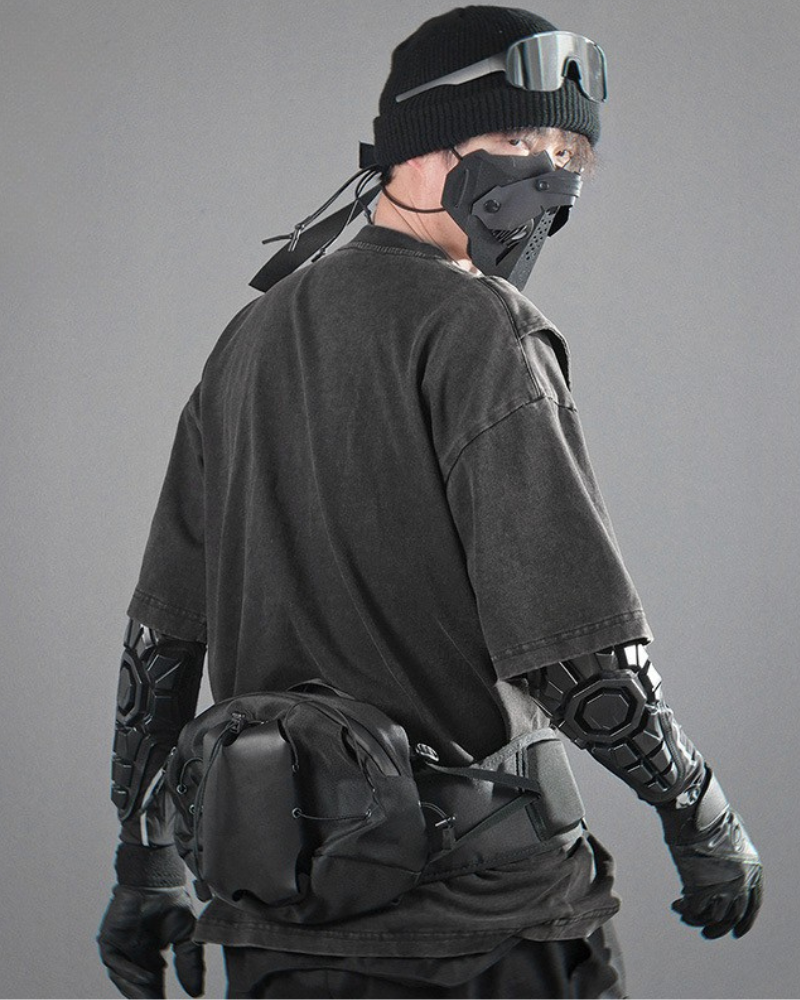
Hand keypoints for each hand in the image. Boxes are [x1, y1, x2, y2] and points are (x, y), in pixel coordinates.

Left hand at [98, 884, 204, 998]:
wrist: (158, 878)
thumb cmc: (171, 901)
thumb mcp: (187, 936)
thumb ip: (190, 963)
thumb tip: (196, 994)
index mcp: (150, 952)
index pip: (153, 982)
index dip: (159, 996)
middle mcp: (133, 953)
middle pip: (137, 984)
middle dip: (147, 998)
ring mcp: (120, 947)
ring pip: (124, 978)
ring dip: (136, 991)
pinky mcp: (109, 939)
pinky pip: (115, 962)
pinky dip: (129, 972)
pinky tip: (144, 978)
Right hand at [667, 806, 762, 939]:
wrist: (693, 806)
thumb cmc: (706, 816)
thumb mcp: (727, 839)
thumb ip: (727, 861)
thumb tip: (716, 876)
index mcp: (752, 868)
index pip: (753, 905)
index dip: (745, 922)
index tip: (736, 933)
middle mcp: (742, 880)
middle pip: (734, 915)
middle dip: (718, 927)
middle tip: (705, 933)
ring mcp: (724, 885)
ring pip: (714, 917)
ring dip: (697, 920)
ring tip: (684, 914)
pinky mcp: (703, 886)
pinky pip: (696, 909)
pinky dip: (686, 911)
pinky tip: (677, 905)